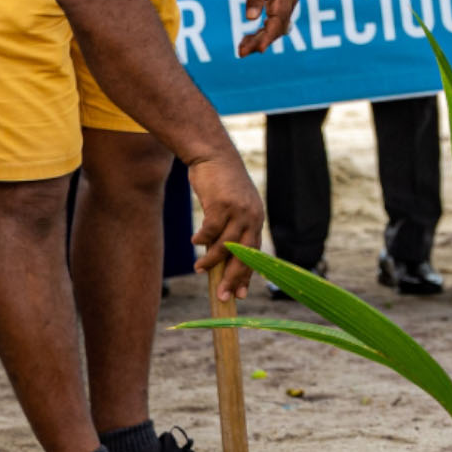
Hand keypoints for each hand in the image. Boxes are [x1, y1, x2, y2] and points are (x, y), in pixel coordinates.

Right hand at [188, 152, 264, 300]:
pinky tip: (194, 242)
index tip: (240, 293)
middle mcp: (252, 217)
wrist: (214, 155)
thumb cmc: (221, 184)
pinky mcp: (222, 204)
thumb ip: (231, 229)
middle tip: (223, 295)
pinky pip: (211, 230)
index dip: (247, 275)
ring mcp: (238, 210)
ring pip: (226, 246)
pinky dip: (202, 239)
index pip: (254, 254)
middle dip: (233, 278)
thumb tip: (219, 258)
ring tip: (199, 268)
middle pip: (244, 255)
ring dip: (212, 261)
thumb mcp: (232, 207)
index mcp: (256, 219)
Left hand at [237, 0, 301, 55]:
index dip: (268, 36)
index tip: (259, 49)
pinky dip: (263, 30)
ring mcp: (287, 3)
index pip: (278, 20)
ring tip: (241, 49)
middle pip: (277, 28)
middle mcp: (290, 1)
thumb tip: (250, 19)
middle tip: (241, 53)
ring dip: (261, 38)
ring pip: (276, 27)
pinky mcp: (282, 3)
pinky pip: (274, 21)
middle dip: (260, 41)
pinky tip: (249, 37)